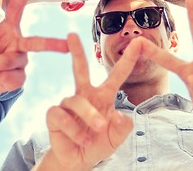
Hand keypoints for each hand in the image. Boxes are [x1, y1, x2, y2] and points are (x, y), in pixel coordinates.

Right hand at [42, 34, 141, 170]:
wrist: (78, 161)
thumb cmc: (98, 143)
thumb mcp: (116, 138)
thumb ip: (122, 127)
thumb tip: (119, 115)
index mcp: (104, 95)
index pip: (117, 74)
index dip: (128, 59)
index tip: (138, 42)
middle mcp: (85, 94)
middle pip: (80, 67)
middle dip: (76, 51)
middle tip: (71, 34)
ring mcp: (69, 103)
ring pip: (78, 101)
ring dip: (89, 117)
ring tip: (97, 132)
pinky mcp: (55, 114)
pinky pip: (62, 115)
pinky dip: (73, 130)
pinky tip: (80, 140)